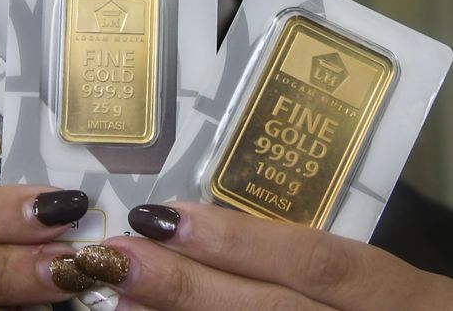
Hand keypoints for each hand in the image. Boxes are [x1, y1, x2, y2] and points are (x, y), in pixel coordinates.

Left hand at [73, 203, 452, 309]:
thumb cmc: (390, 308)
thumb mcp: (371, 282)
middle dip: (190, 287)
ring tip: (119, 302)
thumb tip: (189, 226)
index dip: (238, 241)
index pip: (318, 264)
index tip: (164, 216)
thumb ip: (298, 258)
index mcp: (398, 296)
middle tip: (119, 256)